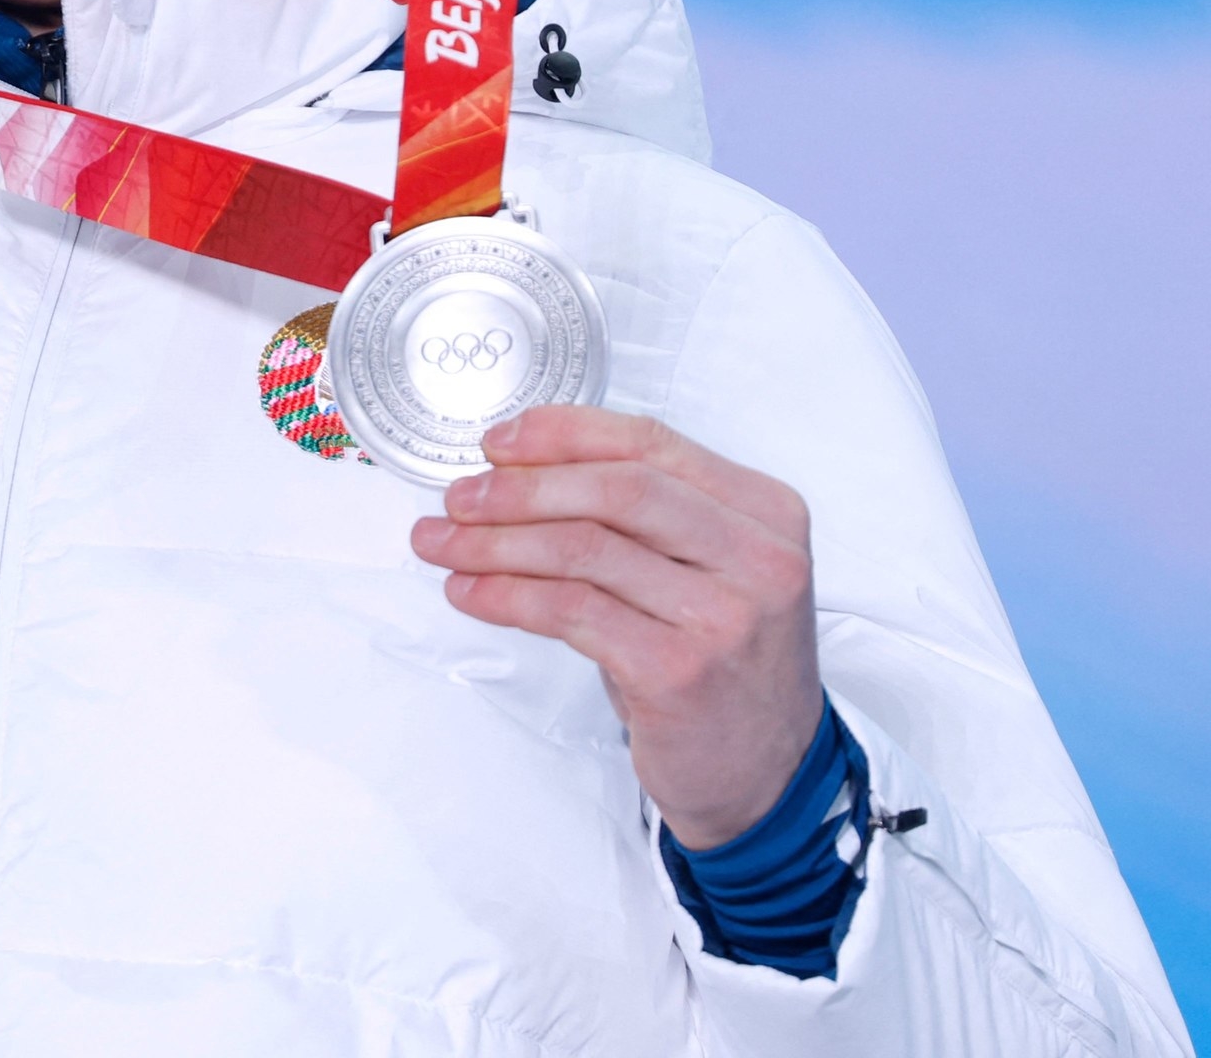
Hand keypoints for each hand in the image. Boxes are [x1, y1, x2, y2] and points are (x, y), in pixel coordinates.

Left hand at [409, 406, 820, 849]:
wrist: (768, 775)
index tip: (498, 443)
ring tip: (443, 543)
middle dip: (520, 488)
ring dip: (494, 542)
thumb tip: (517, 474)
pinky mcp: (680, 671)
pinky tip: (471, 593)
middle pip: (614, 490)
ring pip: (583, 549)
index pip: (649, 443)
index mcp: (765, 514)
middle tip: (458, 497)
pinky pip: (570, 612)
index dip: (561, 434)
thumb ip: (640, 518)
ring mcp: (723, 617)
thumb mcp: (705, 571)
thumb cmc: (723, 666)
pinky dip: (506, 595)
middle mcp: (757, 558)